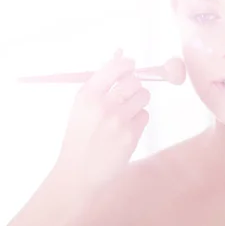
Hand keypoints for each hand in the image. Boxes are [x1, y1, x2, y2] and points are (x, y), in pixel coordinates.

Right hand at [52, 49, 149, 187]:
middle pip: (134, 81)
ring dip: (138, 102)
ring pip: (144, 97)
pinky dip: (139, 120)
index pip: (115, 68)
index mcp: (87, 96)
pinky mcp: (131, 135)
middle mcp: (104, 106)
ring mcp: (119, 121)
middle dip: (134, 86)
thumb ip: (101, 83)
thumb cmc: (80, 136)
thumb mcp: (81, 107)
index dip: (126, 64)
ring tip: (126, 114)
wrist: (79, 171)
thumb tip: (120, 54)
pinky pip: (145, 116)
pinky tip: (126, 129)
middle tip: (127, 94)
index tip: (130, 64)